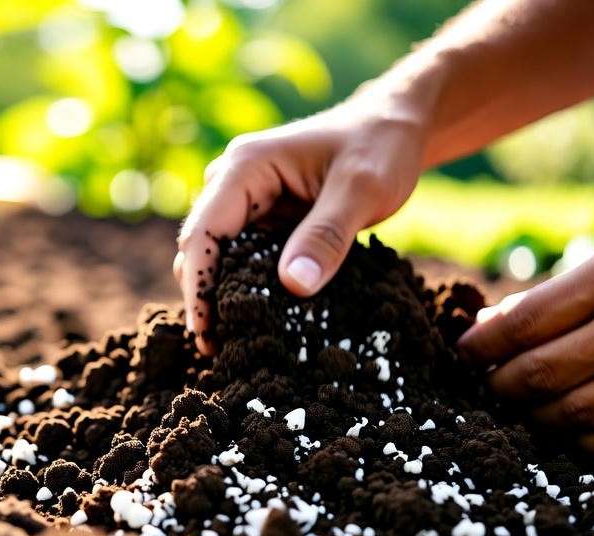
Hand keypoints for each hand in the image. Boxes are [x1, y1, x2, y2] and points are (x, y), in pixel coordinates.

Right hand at [174, 97, 428, 353]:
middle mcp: (232, 182)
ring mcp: (245, 201)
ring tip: (237, 343)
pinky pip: (243, 257)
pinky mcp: (263, 219)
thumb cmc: (380, 146)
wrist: (395, 126)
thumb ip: (327, 236)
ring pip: (218, 256)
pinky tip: (261, 319)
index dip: (199, 285)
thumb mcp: (362, 190)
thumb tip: (293, 286)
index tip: (206, 332)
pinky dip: (247, 287)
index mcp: (244, 167)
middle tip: (222, 350)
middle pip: (201, 248)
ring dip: (223, 295)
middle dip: (206, 297)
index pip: (203, 233)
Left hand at [458, 212, 593, 453]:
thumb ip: (561, 293)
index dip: (480, 346)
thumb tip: (490, 326)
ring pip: (572, 414)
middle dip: (499, 385)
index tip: (463, 353)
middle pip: (539, 374)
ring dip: (534, 417)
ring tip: (522, 408)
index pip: (522, 323)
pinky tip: (569, 429)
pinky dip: (583, 441)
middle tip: (488, 386)